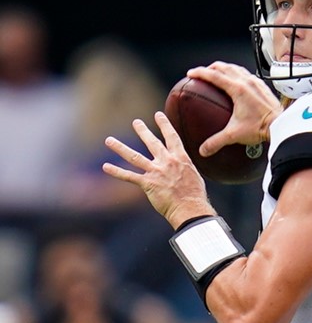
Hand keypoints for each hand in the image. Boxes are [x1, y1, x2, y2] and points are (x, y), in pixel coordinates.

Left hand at [102, 112, 213, 228]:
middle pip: (152, 143)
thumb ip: (184, 168)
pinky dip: (116, 171)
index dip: (164, 125)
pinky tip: (105, 166)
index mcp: (181, 159)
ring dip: (120, 147)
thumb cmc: (195, 196)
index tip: (158, 114)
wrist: (190, 208)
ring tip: (109, 140)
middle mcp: (167, 162)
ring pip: (134, 157)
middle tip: (136, 122)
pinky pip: (129, 176)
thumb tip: (182, 167)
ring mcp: (156, 172)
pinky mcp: (148, 183)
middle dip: (143, 131)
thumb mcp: (194, 176)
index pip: (172, 137)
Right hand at [187, 62, 282, 155]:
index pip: (214, 75)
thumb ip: (216, 142)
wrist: (281, 125)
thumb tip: (203, 150)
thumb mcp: (234, 134)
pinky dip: (238, 73)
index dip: (200, 72)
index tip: (190, 73)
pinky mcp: (263, 87)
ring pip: (237, 68)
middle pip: (224, 67)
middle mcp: (247, 82)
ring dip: (225, 68)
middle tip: (202, 73)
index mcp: (237, 89)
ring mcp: (256, 83)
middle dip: (211, 68)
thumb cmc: (261, 128)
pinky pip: (248, 74)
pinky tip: (239, 80)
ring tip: (218, 73)